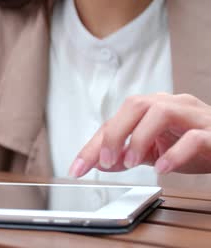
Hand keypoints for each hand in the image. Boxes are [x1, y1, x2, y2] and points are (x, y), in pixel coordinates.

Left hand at [69, 93, 210, 177]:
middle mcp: (172, 105)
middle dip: (113, 134)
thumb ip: (128, 155)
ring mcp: (194, 116)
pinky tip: (162, 167)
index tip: (77, 168)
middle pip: (135, 105)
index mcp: (154, 108)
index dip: (93, 144)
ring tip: (130, 163)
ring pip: (160, 112)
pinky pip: (193, 137)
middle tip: (103, 162)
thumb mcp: (155, 152)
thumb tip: (101, 163)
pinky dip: (174, 152)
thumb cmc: (196, 145)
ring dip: (139, 138)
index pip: (116, 120)